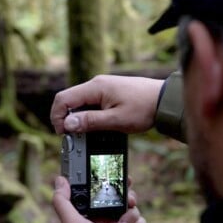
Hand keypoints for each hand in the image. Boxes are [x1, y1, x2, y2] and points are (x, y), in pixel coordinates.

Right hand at [50, 75, 164, 134]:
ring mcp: (102, 88)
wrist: (164, 100)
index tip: (63, 133)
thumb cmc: (144, 108)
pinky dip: (89, 115)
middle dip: (67, 119)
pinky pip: (91, 104)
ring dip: (79, 119)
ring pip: (80, 103)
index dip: (57, 117)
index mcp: (95, 88)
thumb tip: (68, 124)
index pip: (63, 99)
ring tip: (87, 135)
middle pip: (70, 100)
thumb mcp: (116, 120)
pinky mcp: (109, 93)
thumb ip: (90, 122)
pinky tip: (97, 127)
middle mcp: (96, 84)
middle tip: (74, 137)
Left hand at [52, 176, 147, 222]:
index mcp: (94, 213)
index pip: (105, 192)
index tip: (117, 176)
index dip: (112, 183)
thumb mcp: (71, 221)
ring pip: (134, 210)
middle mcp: (108, 219)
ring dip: (130, 217)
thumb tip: (60, 180)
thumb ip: (63, 201)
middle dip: (128, 196)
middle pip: (123, 198)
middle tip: (128, 199)